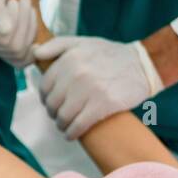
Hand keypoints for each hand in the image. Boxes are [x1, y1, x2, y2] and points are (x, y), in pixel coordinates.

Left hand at [34, 36, 162, 140]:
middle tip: (59, 116)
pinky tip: (71, 134)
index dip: (45, 98)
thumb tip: (35, 52)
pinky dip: (71, 133)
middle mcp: (77, 73)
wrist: (143, 65)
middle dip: (53, 113)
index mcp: (69, 59)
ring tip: (65, 126)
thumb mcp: (83, 42)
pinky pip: (78, 125)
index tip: (50, 103)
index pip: (45, 86)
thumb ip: (57, 45)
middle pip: (53, 103)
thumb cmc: (110, 55)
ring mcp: (89, 90)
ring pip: (63, 116)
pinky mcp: (102, 105)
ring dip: (61, 125)